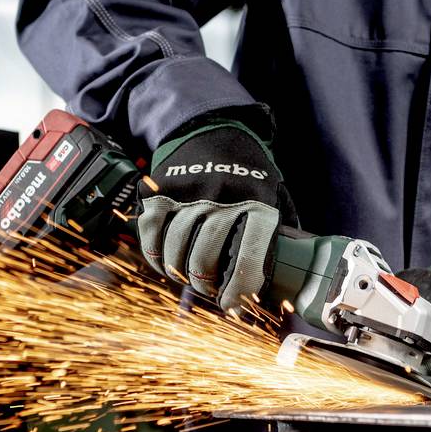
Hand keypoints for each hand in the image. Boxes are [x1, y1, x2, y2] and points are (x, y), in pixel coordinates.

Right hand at [137, 115, 295, 311]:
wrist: (213, 125)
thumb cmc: (247, 171)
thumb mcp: (273, 194)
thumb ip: (277, 232)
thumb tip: (280, 279)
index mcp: (257, 204)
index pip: (248, 260)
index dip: (238, 292)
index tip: (231, 305)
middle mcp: (222, 199)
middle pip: (204, 261)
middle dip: (204, 285)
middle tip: (208, 288)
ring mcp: (187, 194)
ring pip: (175, 252)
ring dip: (179, 274)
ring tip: (187, 276)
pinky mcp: (159, 190)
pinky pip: (150, 235)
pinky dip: (155, 255)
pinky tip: (164, 261)